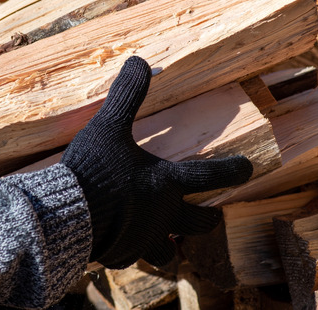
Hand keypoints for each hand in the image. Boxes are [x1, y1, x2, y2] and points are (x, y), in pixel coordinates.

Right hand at [61, 56, 252, 268]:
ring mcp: (143, 239)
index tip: (249, 168)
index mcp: (166, 182)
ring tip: (168, 241)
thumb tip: (139, 61)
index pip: (210, 174)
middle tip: (213, 216)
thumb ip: (127, 95)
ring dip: (171, 244)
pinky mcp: (121, 254)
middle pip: (200, 224)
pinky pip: (132, 257)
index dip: (233, 170)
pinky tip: (121, 243)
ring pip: (169, 252)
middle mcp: (163, 215)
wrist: (68, 216)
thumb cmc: (94, 170)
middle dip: (208, 220)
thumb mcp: (109, 126)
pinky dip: (130, 251)